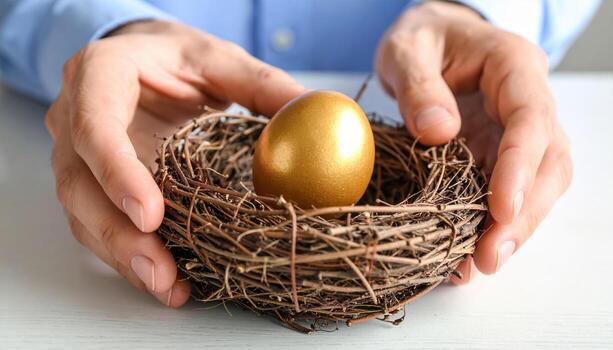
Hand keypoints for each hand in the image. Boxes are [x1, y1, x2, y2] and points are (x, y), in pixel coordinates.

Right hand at [45, 20, 305, 305]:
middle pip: (81, 184)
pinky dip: (128, 256)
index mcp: (100, 74)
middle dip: (120, 234)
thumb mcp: (218, 58)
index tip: (152, 215)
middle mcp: (74, 118)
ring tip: (167, 286)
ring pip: (85, 214)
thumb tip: (308, 113)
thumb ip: (260, 83)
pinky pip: (100, 225)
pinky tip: (164, 279)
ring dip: (123, 256)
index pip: (95, 125)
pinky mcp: (92, 185)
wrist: (142, 60)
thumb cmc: (175, 57)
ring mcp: (79, 156)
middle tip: (161, 271)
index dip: (117, 173)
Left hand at [375, 1, 571, 281]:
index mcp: (512, 67)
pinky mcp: (497, 153)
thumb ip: (418, 86)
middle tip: (488, 257)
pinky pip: (504, 191)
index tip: (500, 210)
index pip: (530, 120)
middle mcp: (526, 103)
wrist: (430, 39)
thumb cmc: (422, 38)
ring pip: (536, 185)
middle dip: (524, 214)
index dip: (519, 168)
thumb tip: (438, 132)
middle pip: (548, 163)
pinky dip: (490, 224)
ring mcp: (515, 132)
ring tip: (476, 265)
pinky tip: (466, 253)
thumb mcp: (407, 49)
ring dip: (512, 229)